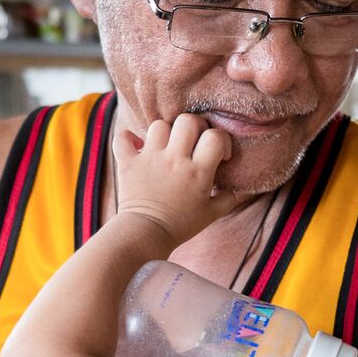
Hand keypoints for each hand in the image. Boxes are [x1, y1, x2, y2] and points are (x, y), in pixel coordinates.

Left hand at [113, 114, 238, 243]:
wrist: (146, 234)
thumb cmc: (181, 225)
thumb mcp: (211, 215)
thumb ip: (228, 199)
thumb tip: (234, 190)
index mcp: (197, 171)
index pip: (215, 138)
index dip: (222, 140)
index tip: (219, 155)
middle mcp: (174, 160)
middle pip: (187, 121)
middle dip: (195, 126)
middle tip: (194, 141)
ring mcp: (150, 159)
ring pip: (159, 125)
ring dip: (165, 132)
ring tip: (167, 146)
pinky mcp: (129, 163)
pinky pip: (123, 139)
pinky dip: (128, 138)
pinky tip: (137, 146)